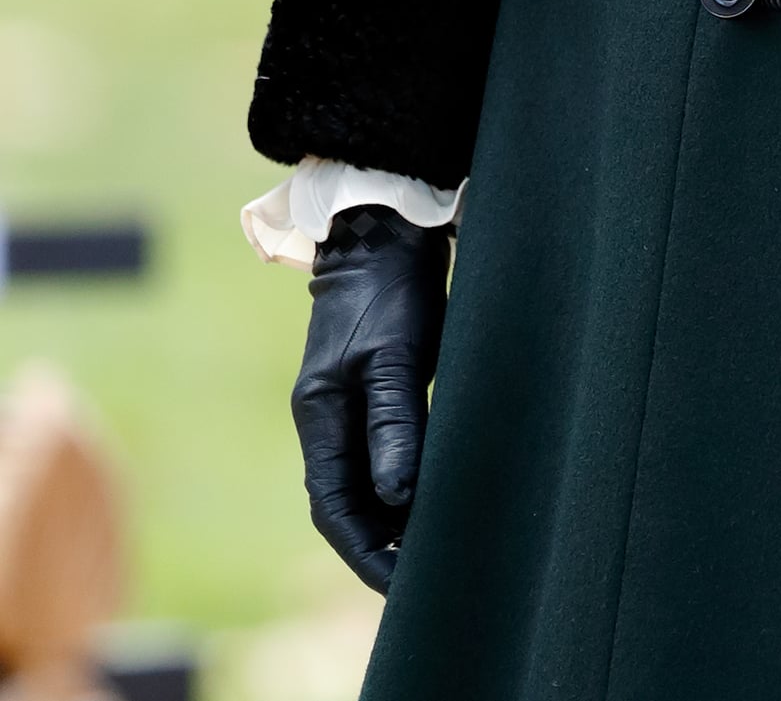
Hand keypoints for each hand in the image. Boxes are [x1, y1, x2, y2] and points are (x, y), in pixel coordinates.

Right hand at [291, 203, 450, 592]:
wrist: (384, 230)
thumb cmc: (389, 288)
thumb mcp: (395, 355)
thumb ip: (394, 425)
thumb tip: (398, 500)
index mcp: (319, 414)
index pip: (335, 507)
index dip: (366, 550)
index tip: (402, 583)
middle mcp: (325, 417)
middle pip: (343, 502)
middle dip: (377, 546)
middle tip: (420, 580)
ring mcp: (344, 403)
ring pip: (361, 481)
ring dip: (388, 518)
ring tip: (427, 551)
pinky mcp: (369, 387)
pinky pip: (377, 453)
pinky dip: (397, 483)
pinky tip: (425, 497)